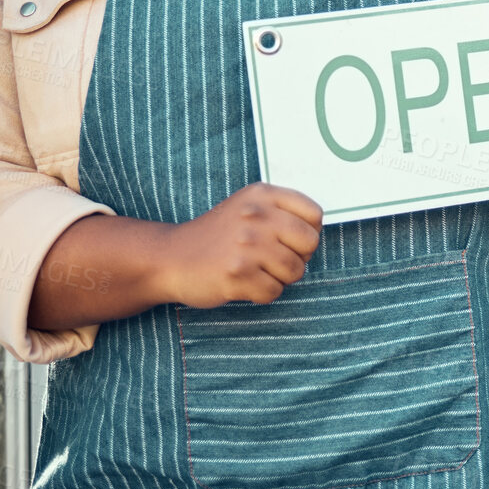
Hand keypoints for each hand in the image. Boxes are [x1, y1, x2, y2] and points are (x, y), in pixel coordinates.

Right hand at [162, 183, 323, 307]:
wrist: (171, 257)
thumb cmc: (217, 235)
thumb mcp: (248, 206)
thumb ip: (282, 210)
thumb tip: (317, 232)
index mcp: (262, 195)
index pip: (315, 215)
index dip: (308, 233)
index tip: (288, 240)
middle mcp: (256, 216)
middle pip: (310, 244)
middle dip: (298, 257)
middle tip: (273, 259)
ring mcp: (246, 245)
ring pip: (295, 271)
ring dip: (279, 278)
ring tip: (256, 270)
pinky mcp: (236, 275)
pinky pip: (274, 292)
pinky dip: (262, 293)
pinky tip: (244, 283)